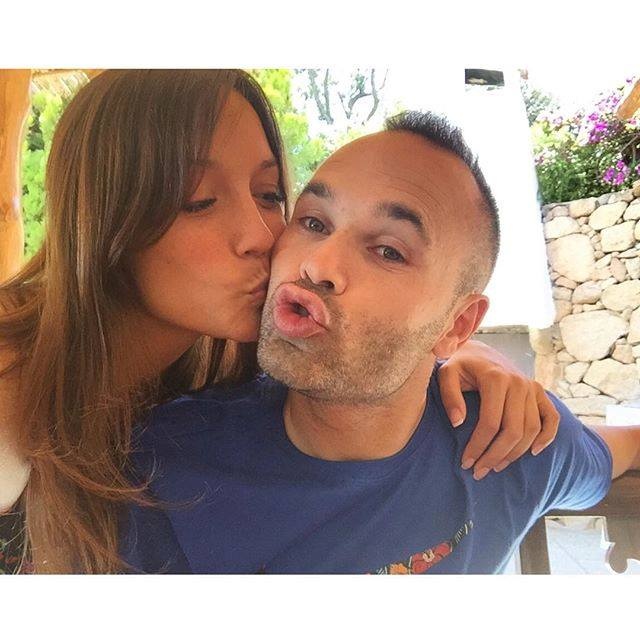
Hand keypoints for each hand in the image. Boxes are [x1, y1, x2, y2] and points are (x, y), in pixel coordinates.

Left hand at [438, 340, 559, 479]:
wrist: (478, 350)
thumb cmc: (459, 365)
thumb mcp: (447, 374)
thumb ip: (450, 396)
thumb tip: (458, 423)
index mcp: (495, 378)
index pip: (490, 423)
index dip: (478, 446)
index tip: (466, 462)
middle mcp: (518, 383)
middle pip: (513, 431)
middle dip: (495, 456)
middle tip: (479, 472)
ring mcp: (531, 387)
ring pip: (531, 429)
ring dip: (515, 453)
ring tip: (496, 466)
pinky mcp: (539, 391)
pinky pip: (551, 417)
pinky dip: (547, 437)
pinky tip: (533, 452)